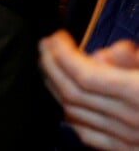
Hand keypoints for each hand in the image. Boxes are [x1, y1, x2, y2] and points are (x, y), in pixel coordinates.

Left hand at [39, 30, 138, 149]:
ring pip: (76, 114)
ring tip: (50, 65)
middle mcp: (130, 120)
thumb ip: (131, 58)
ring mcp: (128, 140)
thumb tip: (103, 52)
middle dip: (51, 65)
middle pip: (73, 93)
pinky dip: (71, 116)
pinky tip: (67, 101)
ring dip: (56, 87)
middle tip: (45, 45)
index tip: (56, 36)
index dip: (63, 54)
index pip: (85, 75)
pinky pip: (89, 136)